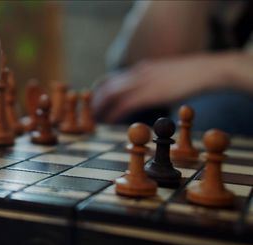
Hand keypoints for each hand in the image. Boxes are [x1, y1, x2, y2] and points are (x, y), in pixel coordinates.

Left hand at [92, 54, 226, 122]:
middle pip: (107, 86)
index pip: (112, 78)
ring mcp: (144, 81)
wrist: (209, 70)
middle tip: (90, 114)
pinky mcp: (150, 93)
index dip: (100, 91)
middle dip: (95, 101)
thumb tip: (149, 97)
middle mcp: (139, 73)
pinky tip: (108, 121)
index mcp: (142, 69)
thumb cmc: (193, 77)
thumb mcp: (167, 77)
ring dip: (100, 107)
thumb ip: (154, 85)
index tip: (94, 102)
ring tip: (95, 119)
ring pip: (111, 94)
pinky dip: (113, 113)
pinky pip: (125, 104)